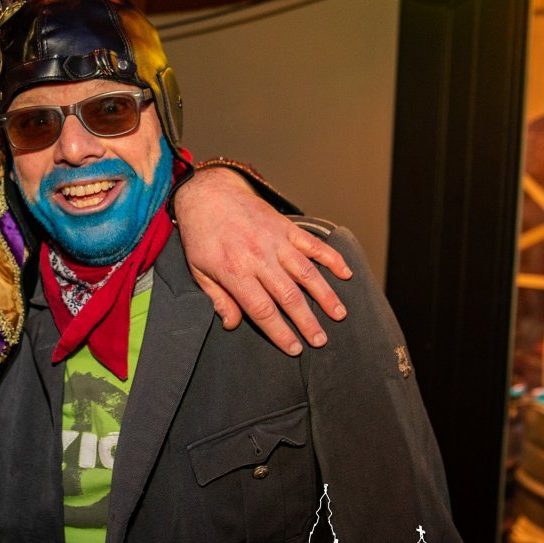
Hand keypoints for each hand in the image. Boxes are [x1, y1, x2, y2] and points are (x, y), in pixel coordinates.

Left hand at [175, 167, 351, 354]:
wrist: (209, 193)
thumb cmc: (201, 235)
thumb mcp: (198, 271)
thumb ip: (217, 299)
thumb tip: (233, 324)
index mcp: (235, 272)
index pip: (262, 310)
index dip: (280, 332)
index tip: (294, 348)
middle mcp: (259, 257)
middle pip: (289, 296)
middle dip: (307, 322)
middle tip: (321, 341)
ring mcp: (276, 240)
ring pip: (307, 272)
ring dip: (325, 295)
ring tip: (339, 315)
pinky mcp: (286, 227)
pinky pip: (313, 244)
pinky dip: (332, 258)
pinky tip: (346, 273)